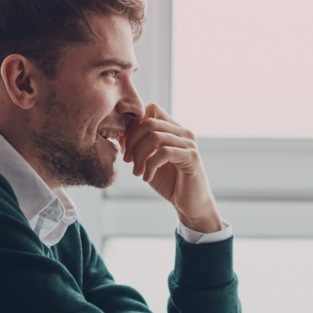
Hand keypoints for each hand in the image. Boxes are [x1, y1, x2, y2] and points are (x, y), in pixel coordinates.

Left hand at [123, 103, 221, 233]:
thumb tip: (120, 134)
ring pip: (155, 137)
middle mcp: (183, 132)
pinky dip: (151, 166)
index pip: (151, 109)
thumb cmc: (169, 182)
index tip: (125, 144)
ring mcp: (189, 144)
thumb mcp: (147, 161)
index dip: (134, 123)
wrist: (189, 204)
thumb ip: (136, 146)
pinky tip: (147, 178)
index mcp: (173, 129)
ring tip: (137, 173)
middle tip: (127, 160)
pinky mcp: (192, 157)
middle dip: (132, 141)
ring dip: (140, 156)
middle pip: (149, 122)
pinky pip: (165, 153)